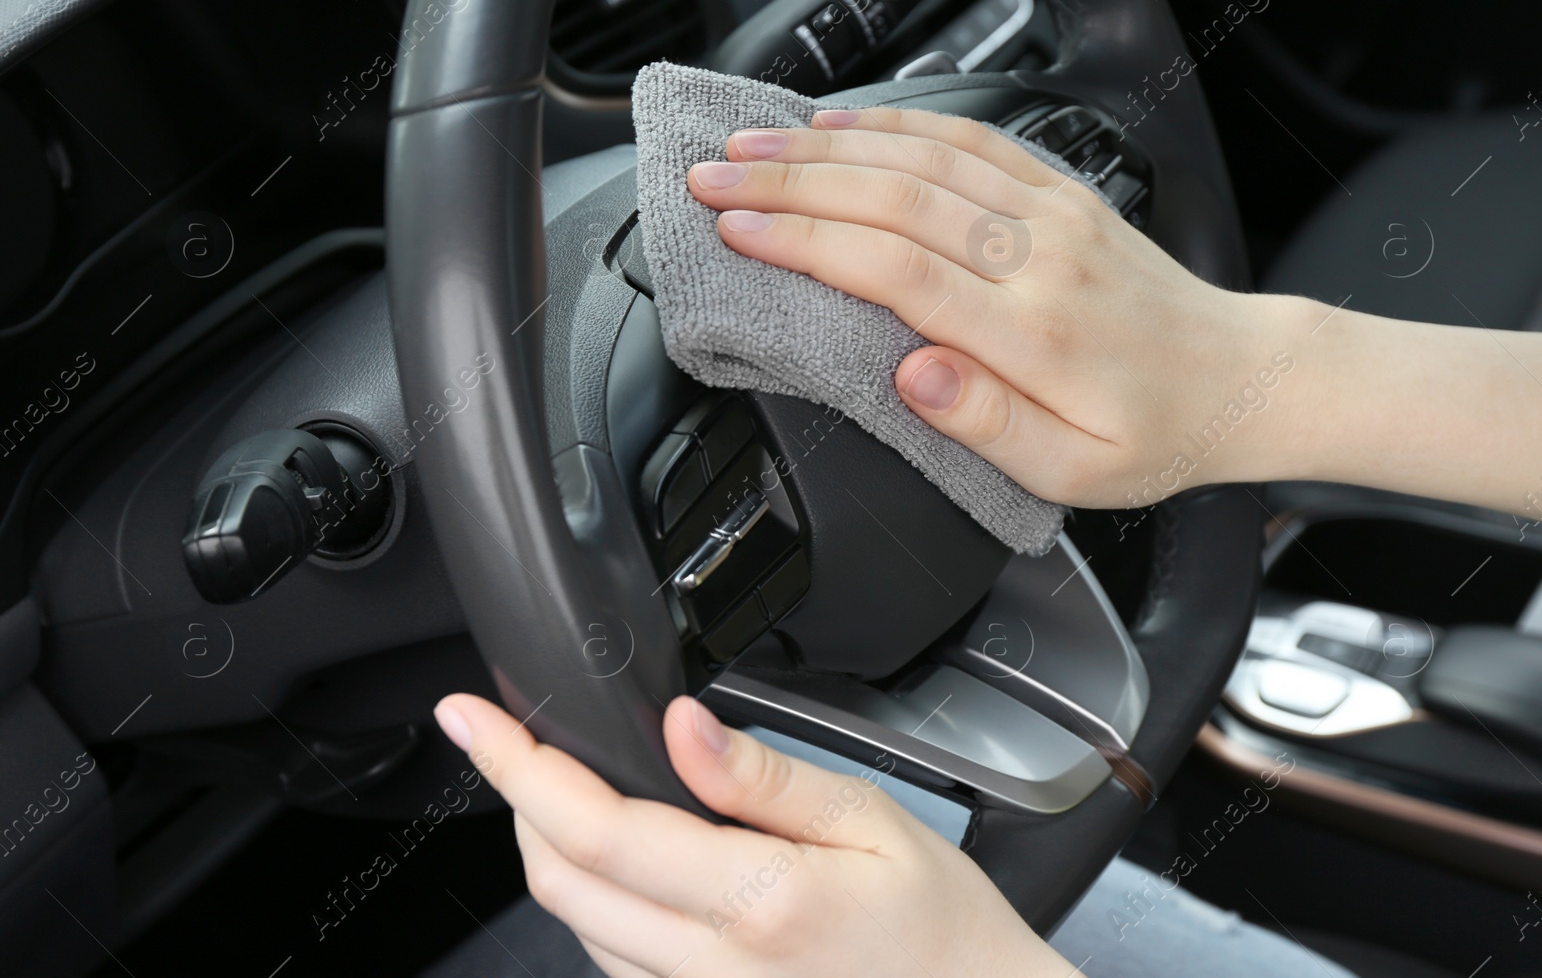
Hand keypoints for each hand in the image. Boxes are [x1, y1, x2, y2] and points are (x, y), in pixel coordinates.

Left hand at [432, 694, 1078, 977]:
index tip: (472, 720)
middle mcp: (712, 966)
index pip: (596, 828)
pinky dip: (590, 901)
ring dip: (550, 851)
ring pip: (575, 926)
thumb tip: (682, 725)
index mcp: (757, 900)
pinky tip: (620, 861)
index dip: (517, 767)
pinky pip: (613, 963)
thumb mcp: (873, 819)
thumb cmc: (938, 925)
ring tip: (565, 788)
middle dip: (517, 801)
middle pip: (558, 882)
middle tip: (513, 741)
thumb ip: (764, 776)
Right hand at [687, 108, 1304, 508]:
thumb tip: (911, 376)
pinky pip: (971, 137)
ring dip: (828, 143)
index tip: (736, 230)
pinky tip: (846, 119)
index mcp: (1032, 332)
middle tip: (712, 175)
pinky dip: (899, 120)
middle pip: (893, 197)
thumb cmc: (1151, 434)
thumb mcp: (1072, 472)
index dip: (806, 242)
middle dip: (790, 181)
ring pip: (924, 156)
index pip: (896, 269)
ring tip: (753, 140)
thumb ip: (987, 424)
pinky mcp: (1060, 192)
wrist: (1238, 379)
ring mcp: (1051, 212)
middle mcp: (1038, 256)